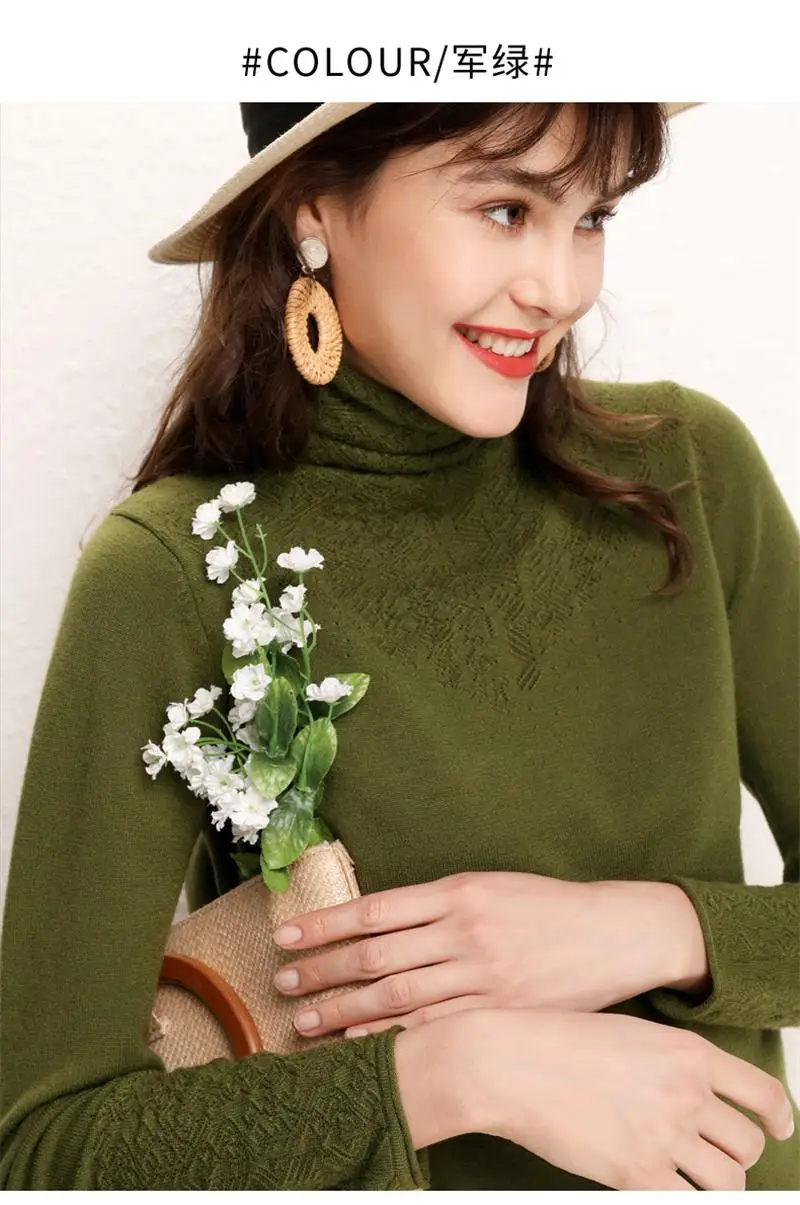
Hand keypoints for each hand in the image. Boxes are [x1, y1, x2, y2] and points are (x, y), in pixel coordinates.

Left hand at [270, 870, 688, 1038]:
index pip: (374, 908)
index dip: (326, 924)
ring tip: (305, 1019)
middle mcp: (465, 931)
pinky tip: (359, 1038)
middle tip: (282, 981)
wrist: (616, 933)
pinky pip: (434, 1025)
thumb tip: (377, 919)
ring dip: (344, 1007)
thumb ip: (437, 903)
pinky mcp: (500, 1008)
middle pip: (376, 954)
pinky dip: (391, 1032)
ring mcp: (483, 974)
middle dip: (323, 970)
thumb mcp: (491, 886)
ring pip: (397, 994)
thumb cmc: (547, 907)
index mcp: (458, 891)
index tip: (288, 934)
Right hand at [465, 1008, 795, 1189]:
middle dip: (738, 1157)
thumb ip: (671, 1062)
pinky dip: (683, 1200)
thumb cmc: (556, 1041)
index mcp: (687, 1052)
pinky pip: (686, 1203)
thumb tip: (697, 1091)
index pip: (761, 1093)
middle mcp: (685, 1092)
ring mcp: (664, 1135)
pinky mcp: (637, 1173)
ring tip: (693, 1182)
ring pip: (729, 1183)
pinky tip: (664, 1189)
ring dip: (717, 1187)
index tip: (778, 1129)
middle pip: (747, 1145)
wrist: (510, 1062)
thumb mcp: (629, 1033)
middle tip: (715, 1158)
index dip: (778, 1117)